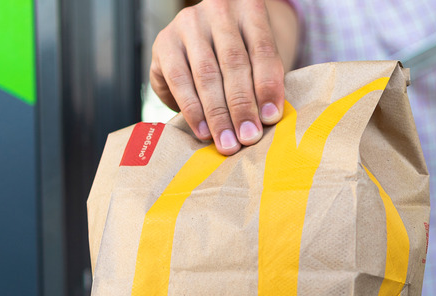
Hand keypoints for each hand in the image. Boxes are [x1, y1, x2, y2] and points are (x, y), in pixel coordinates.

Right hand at [150, 0, 297, 154]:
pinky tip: (203, 131)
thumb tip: (267, 119)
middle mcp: (218, 10)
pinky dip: (192, 110)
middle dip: (242, 106)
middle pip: (233, 63)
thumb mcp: (258, 58)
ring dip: (217, 114)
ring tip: (227, 142)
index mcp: (250, 9)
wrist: (207, 36)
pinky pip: (179, 80)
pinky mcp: (165, 42)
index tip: (270, 118)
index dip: (267, 86)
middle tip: (248, 138)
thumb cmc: (242, 53)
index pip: (262, 50)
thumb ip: (265, 81)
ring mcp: (189, 24)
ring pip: (206, 74)